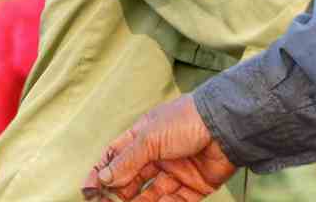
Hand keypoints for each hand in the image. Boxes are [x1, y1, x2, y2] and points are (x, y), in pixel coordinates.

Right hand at [82, 95, 235, 199]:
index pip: (117, 156)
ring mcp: (175, 172)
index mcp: (144, 137)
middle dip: (118, 192)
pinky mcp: (193, 187)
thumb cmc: (186, 121)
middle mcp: (158, 155)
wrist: (225, 126)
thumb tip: (105, 178)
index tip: (89, 189)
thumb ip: (128, 160)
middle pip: (131, 179)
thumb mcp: (150, 137)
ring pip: (151, 194)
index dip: (102, 172)